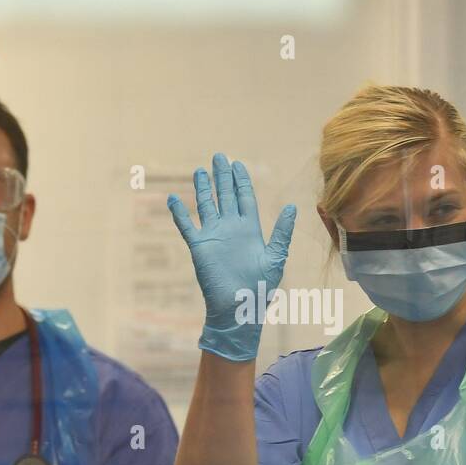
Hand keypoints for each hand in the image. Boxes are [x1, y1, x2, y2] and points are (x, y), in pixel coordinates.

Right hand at [167, 153, 296, 361]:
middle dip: (222, 177)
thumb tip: (293, 207)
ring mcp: (214, 236)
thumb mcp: (276, 257)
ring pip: (206, 206)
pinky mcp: (199, 247)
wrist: (239, 308)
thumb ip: (282, 232)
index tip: (237, 164)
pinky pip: (187, 226)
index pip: (245, 198)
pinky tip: (172, 198)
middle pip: (225, 196)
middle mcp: (231, 229)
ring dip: (202, 189)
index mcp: (250, 229)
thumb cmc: (260, 288)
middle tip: (219, 157)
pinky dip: (179, 213)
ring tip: (199, 171)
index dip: (241, 181)